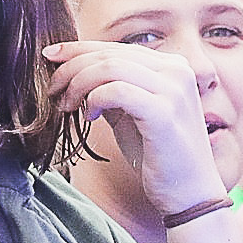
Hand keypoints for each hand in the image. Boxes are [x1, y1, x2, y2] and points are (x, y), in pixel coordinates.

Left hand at [42, 40, 228, 216]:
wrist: (191, 195)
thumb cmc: (160, 157)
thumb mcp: (132, 115)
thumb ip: (112, 90)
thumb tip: (76, 73)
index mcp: (172, 66)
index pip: (116, 47)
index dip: (78, 49)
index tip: (51, 57)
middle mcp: (177, 70)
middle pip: (109, 54)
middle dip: (71, 68)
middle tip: (52, 89)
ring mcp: (173, 89)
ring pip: (109, 68)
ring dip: (78, 84)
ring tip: (67, 105)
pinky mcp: (164, 112)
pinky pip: (116, 91)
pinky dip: (94, 100)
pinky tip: (89, 118)